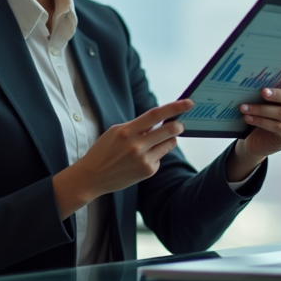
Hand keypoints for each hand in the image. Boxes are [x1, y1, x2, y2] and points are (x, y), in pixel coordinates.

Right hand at [53, 99, 192, 217]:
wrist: (92, 177)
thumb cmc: (104, 150)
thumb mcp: (116, 131)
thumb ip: (138, 126)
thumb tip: (161, 121)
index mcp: (126, 131)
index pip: (156, 115)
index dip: (175, 107)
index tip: (189, 103)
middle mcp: (136, 145)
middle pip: (169, 130)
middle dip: (178, 125)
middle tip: (180, 124)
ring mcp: (143, 160)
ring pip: (169, 144)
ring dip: (168, 139)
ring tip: (155, 142)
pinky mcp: (148, 171)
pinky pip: (160, 157)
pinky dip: (156, 154)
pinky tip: (142, 159)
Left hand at [228, 65, 280, 177]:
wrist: (254, 142)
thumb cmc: (260, 118)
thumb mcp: (264, 103)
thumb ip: (268, 90)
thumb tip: (261, 71)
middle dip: (277, 94)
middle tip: (261, 91)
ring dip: (261, 109)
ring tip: (244, 107)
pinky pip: (278, 127)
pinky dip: (262, 121)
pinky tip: (249, 118)